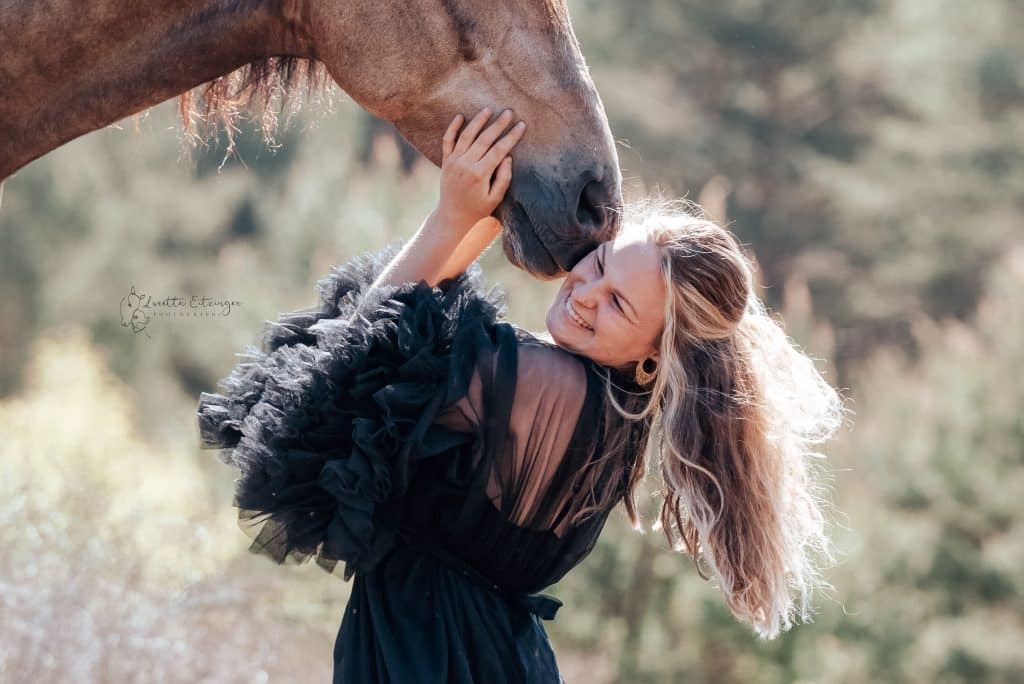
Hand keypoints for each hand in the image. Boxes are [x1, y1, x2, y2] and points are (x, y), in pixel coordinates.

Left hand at [438, 107, 525, 232]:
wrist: (453, 216)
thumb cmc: (478, 209)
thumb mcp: (496, 198)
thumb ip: (503, 178)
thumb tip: (508, 157)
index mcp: (480, 174)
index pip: (499, 150)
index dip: (511, 136)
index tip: (521, 125)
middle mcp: (465, 165)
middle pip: (484, 139)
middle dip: (498, 124)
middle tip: (509, 112)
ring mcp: (454, 161)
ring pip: (467, 135)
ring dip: (478, 121)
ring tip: (489, 109)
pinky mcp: (446, 161)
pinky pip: (447, 140)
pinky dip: (453, 127)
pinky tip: (460, 116)